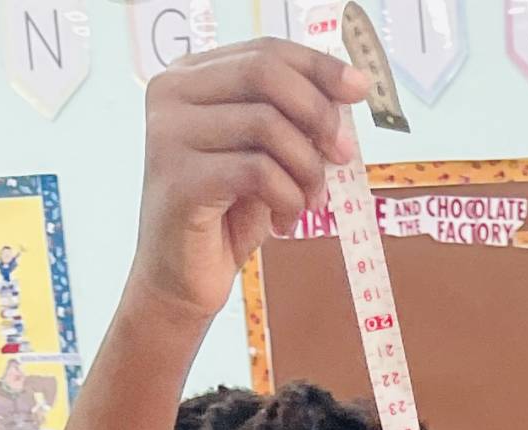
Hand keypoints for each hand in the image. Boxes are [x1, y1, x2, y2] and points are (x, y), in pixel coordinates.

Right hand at [131, 45, 363, 325]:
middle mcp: (172, 95)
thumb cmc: (226, 216)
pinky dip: (287, 199)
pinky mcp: (180, 179)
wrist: (182, 280)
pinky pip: (258, 172)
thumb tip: (345, 93)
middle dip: (318, 114)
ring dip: (306, 169)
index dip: (318, 66)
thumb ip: (293, 121)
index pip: (265, 51)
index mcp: (191, 77)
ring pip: (267, 125)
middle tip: (342, 155)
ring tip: (308, 202)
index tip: (359, 89)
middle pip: (265, 74)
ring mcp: (169, 134)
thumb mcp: (266, 157)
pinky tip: (283, 222)